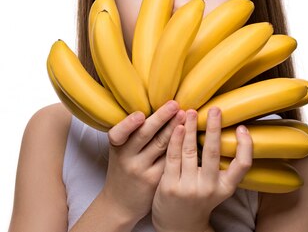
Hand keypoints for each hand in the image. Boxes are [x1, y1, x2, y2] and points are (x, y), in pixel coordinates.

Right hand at [99, 100, 185, 224]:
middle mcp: (126, 159)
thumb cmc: (123, 169)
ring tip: (185, 115)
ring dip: (174, 129)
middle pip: (145, 135)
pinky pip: (170, 160)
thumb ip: (133, 134)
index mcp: (117, 147)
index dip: (129, 124)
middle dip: (161, 118)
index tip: (141, 114)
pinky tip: (190, 137)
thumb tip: (158, 108)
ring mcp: (141, 171)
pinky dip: (180, 146)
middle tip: (175, 104)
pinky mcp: (155, 181)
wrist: (120, 203)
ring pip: (161, 146)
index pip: (118, 134)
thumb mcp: (121, 152)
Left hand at [151, 107, 252, 231]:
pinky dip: (176, 140)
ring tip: (192, 111)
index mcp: (225, 188)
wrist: (178, 226)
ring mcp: (188, 188)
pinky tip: (178, 127)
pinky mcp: (170, 186)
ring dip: (191, 128)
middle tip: (216, 109)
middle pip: (213, 152)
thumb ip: (219, 167)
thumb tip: (222, 132)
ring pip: (190, 151)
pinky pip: (173, 157)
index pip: (243, 165)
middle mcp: (209, 188)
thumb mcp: (216, 188)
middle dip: (214, 128)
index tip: (242, 127)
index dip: (245, 145)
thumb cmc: (198, 200)